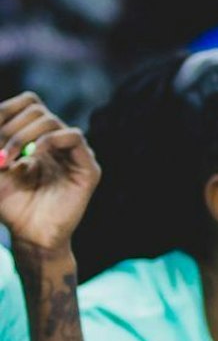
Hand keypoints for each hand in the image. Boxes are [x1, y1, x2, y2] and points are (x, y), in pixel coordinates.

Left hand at [0, 94, 97, 254]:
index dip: (6, 109)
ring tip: (8, 158)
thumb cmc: (10, 205)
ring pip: (51, 120)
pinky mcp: (87, 168)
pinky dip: (49, 141)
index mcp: (36, 137)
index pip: (28, 104)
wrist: (29, 236)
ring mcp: (73, 153)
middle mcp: (56, 141)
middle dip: (10, 128)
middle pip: (36, 110)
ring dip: (23, 135)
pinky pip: (73, 137)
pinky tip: (33, 156)